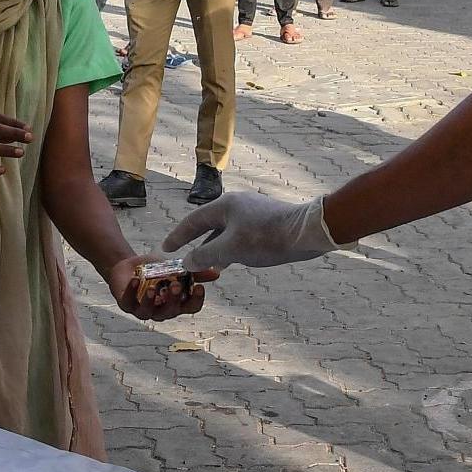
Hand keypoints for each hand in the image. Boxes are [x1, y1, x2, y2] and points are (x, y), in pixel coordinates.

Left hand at [104, 256, 217, 321]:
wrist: (130, 266)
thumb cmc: (155, 271)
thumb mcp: (176, 268)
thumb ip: (194, 272)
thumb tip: (216, 272)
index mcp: (176, 304)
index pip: (190, 308)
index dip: (196, 300)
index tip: (200, 288)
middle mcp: (161, 311)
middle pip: (171, 311)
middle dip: (173, 300)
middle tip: (176, 286)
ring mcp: (143, 310)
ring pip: (149, 312)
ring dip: (151, 301)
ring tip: (153, 289)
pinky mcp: (127, 304)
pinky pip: (129, 302)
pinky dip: (132, 292)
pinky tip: (135, 280)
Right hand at [164, 190, 335, 271]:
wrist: (306, 232)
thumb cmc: (266, 238)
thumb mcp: (231, 249)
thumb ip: (206, 255)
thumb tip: (187, 261)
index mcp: (225, 205)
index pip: (193, 221)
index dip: (178, 236)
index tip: (165, 248)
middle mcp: (237, 205)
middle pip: (209, 225)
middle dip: (197, 243)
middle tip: (184, 258)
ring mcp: (252, 212)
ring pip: (225, 232)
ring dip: (215, 249)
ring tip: (206, 266)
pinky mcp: (264, 222)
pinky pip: (239, 235)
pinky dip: (231, 248)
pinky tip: (231, 262)